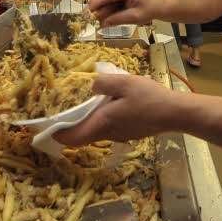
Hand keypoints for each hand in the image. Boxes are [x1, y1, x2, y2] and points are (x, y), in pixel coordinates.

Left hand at [55, 73, 176, 145]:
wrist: (174, 113)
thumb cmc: (150, 98)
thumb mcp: (124, 82)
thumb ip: (103, 82)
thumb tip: (90, 86)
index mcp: (103, 123)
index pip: (73, 138)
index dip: (57, 135)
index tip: (47, 128)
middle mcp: (108, 133)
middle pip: (81, 136)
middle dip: (69, 128)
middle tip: (61, 112)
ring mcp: (119, 135)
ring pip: (94, 132)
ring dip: (85, 122)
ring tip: (82, 104)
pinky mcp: (128, 132)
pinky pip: (106, 129)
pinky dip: (99, 120)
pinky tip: (106, 105)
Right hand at [88, 0, 158, 26]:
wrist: (156, 4)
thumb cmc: (148, 9)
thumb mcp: (135, 18)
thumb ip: (118, 19)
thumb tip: (103, 23)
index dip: (94, 4)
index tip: (87, 13)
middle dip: (94, 2)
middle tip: (91, 16)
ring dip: (97, 1)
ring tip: (98, 14)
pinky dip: (102, 0)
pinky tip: (105, 9)